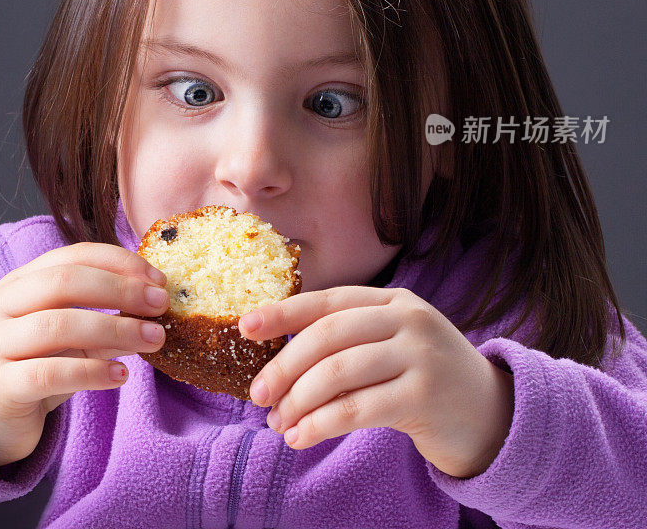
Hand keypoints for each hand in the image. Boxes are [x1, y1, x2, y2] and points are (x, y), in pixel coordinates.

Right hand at [0, 242, 168, 475]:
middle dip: (121, 291)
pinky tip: (121, 376)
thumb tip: (156, 310)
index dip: (121, 263)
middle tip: (161, 306)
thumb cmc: (31, 364)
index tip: (159, 281)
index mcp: (23, 280)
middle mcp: (4, 305)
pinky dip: (91, 372)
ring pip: (58, 325)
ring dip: (115, 330)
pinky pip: (49, 373)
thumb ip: (105, 320)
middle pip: (65, 282)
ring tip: (153, 341)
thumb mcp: (70, 337)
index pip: (76, 255)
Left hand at [239, 286, 514, 478]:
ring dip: (298, 400)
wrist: (494, 413)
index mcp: (393, 300)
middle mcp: (408, 319)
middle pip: (328, 336)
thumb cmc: (426, 377)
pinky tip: (300, 437)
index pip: (328, 301)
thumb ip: (350, 342)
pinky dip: (321, 424)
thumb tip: (279, 363)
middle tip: (257, 395)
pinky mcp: (425, 395)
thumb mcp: (394, 344)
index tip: (244, 327)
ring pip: (339, 372)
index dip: (283, 312)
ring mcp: (420, 355)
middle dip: (284, 365)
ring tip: (278, 423)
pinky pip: (358, 408)